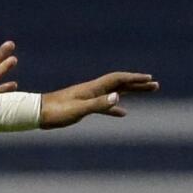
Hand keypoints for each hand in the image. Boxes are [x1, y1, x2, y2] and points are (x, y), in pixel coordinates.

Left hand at [40, 72, 158, 128]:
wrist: (36, 113)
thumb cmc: (55, 112)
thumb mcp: (78, 110)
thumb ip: (98, 104)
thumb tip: (118, 98)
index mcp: (92, 88)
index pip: (117, 79)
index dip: (134, 79)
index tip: (150, 79)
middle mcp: (92, 89)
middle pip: (119, 83)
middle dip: (137, 84)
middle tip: (155, 85)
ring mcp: (87, 97)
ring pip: (114, 92)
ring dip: (131, 92)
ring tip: (147, 92)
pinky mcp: (82, 106)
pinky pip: (104, 105)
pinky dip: (115, 107)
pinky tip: (123, 113)